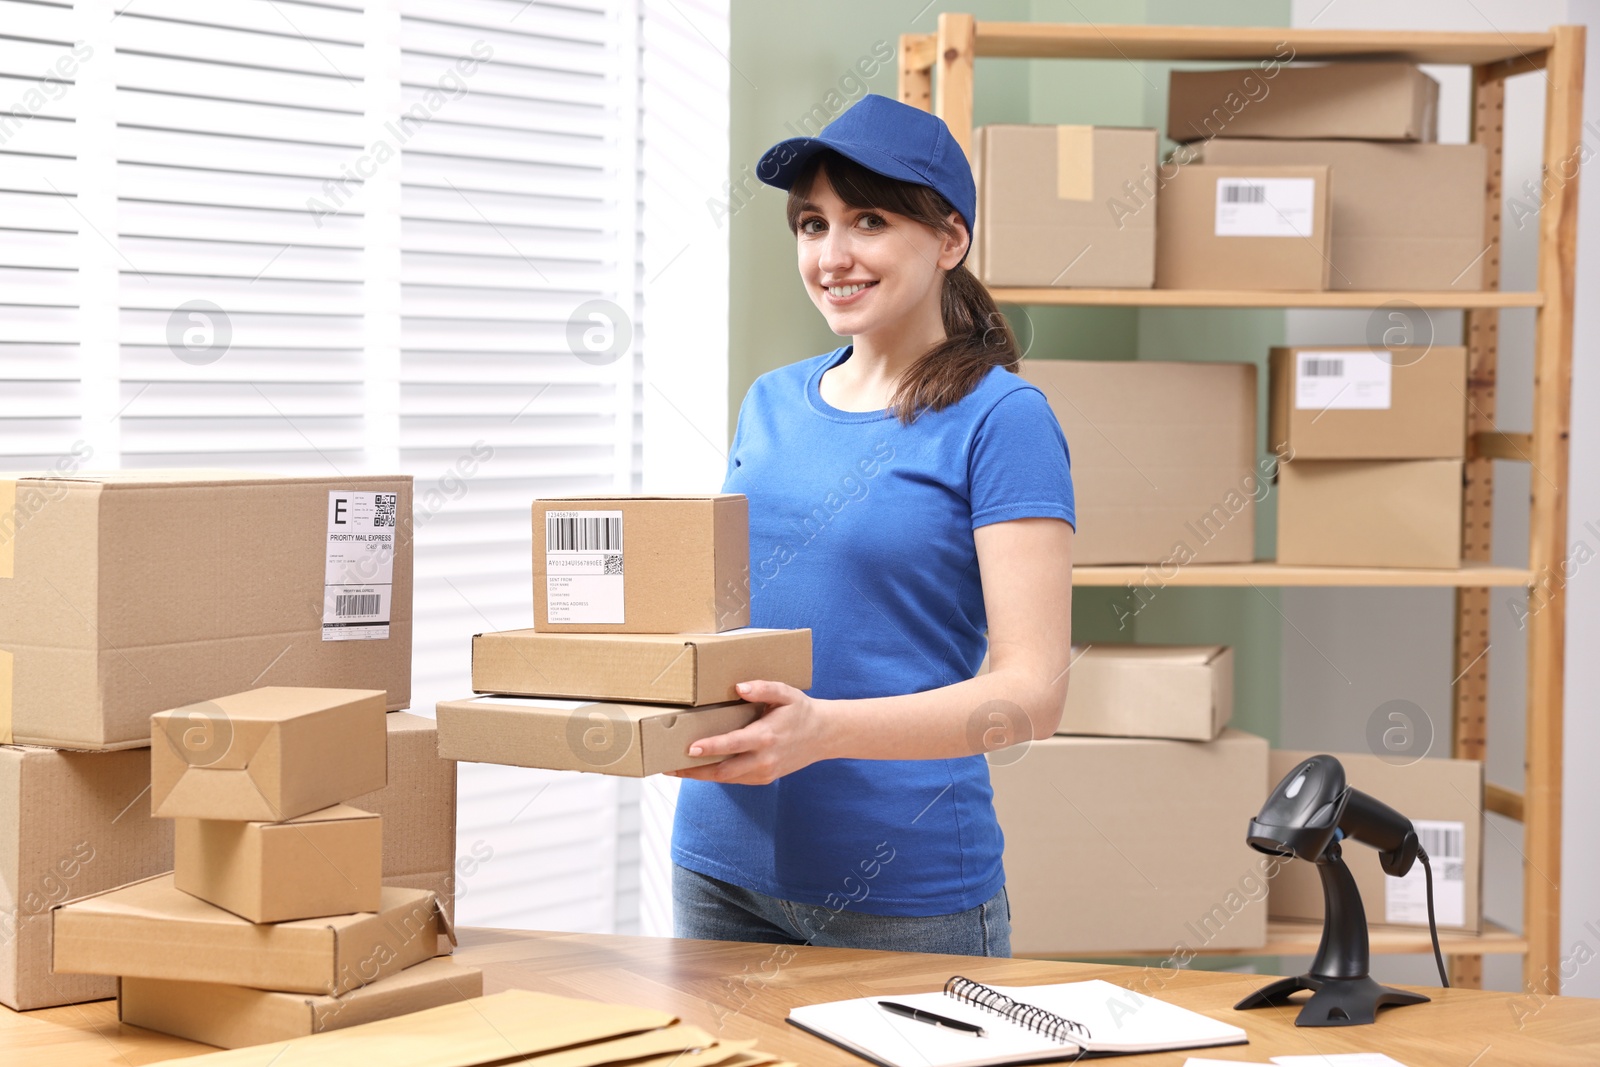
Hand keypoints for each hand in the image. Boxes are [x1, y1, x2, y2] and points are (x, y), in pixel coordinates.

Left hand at [666, 679, 835, 785]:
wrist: (824, 736)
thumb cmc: (801, 711)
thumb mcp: (786, 693)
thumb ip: (763, 688)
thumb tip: (739, 687)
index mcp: (766, 736)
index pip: (733, 744)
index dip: (711, 747)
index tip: (689, 748)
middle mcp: (764, 759)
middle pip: (723, 771)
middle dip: (695, 771)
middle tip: (669, 766)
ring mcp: (764, 772)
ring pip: (727, 779)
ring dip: (701, 775)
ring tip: (677, 769)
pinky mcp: (764, 779)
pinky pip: (736, 780)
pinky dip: (716, 776)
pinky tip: (700, 769)